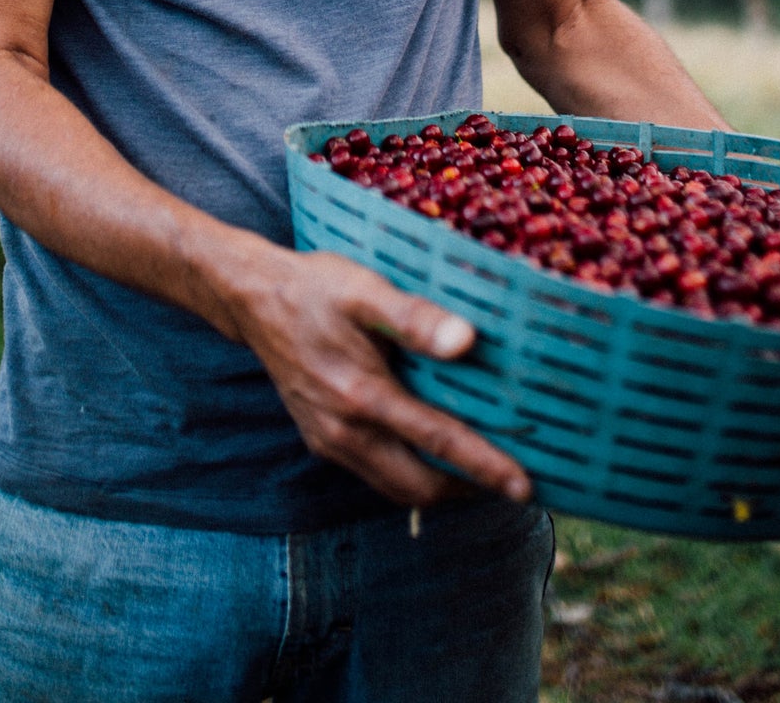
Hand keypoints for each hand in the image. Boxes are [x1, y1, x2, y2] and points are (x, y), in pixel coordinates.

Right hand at [228, 246, 532, 506]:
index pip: (438, 442)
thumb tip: (467, 341)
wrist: (254, 299)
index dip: (485, 466)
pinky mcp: (321, 439)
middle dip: (468, 490)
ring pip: (396, 487)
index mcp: (363, 396)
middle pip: (420, 486)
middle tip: (511, 482)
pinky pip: (374, 473)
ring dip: (439, 486)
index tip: (525, 486)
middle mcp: (346, 432)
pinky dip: (409, 472)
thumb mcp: (364, 290)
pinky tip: (429, 450)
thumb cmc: (316, 288)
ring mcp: (330, 441)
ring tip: (479, 473)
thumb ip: (414, 318)